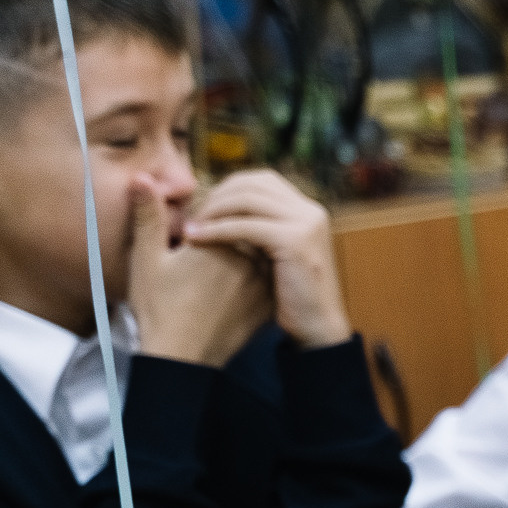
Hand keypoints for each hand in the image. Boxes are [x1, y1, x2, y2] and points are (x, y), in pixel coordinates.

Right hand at [127, 183, 270, 367]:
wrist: (182, 358)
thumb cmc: (158, 309)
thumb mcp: (146, 260)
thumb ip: (149, 217)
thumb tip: (143, 177)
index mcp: (221, 243)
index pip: (222, 215)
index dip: (204, 224)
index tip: (186, 244)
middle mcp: (249, 260)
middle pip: (244, 233)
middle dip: (225, 238)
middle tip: (198, 268)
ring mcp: (262, 283)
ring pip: (258, 256)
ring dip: (242, 256)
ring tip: (212, 280)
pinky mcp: (268, 304)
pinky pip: (266, 280)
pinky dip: (252, 278)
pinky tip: (229, 292)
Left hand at [181, 170, 353, 347]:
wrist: (318, 327)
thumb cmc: (293, 297)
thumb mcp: (278, 254)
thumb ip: (262, 229)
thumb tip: (225, 212)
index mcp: (308, 210)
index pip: (260, 180)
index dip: (226, 189)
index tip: (203, 209)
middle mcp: (310, 210)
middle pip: (251, 184)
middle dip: (215, 197)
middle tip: (191, 216)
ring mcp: (306, 224)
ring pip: (246, 200)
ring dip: (212, 211)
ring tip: (189, 227)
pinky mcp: (295, 242)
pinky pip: (245, 227)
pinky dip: (216, 230)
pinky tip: (196, 239)